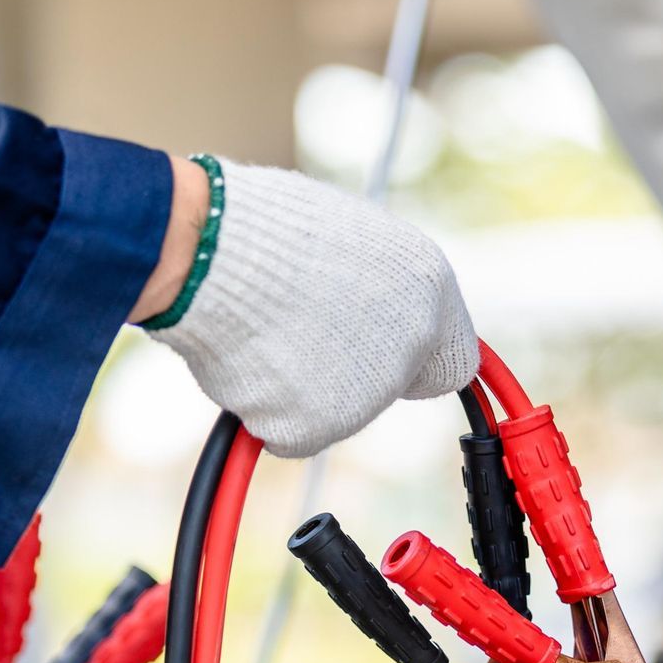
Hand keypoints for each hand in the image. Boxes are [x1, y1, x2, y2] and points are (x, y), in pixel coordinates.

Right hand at [137, 156, 477, 457]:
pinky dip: (269, 412)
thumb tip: (375, 310)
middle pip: (392, 388)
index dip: (418, 363)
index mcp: (429, 283)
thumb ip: (380, 283)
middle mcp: (412, 340)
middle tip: (304, 339)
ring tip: (267, 332)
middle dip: (357, 375)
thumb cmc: (264, 229)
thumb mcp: (346, 236)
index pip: (454, 361)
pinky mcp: (317, 426)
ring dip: (306, 387)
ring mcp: (368, 389)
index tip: (399, 366)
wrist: (209, 251)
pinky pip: (292, 433)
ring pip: (339, 411)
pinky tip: (250, 363)